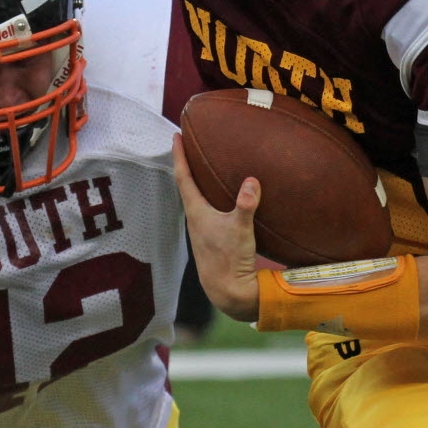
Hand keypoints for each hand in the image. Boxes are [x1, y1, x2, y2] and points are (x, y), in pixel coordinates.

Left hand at [173, 134, 260, 321]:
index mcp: (196, 212)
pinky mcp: (211, 238)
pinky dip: (209, 196)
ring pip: (195, 198)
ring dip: (196, 181)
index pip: (183, 177)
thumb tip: (252, 181)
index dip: (179, 155)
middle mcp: (195, 219)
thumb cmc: (230, 259)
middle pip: (186, 185)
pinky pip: (207, 209)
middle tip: (188, 145)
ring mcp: (202, 229)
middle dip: (186, 164)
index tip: (175, 136)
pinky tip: (220, 197)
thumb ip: (246, 204)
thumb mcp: (241, 229)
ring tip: (202, 165)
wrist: (229, 292)